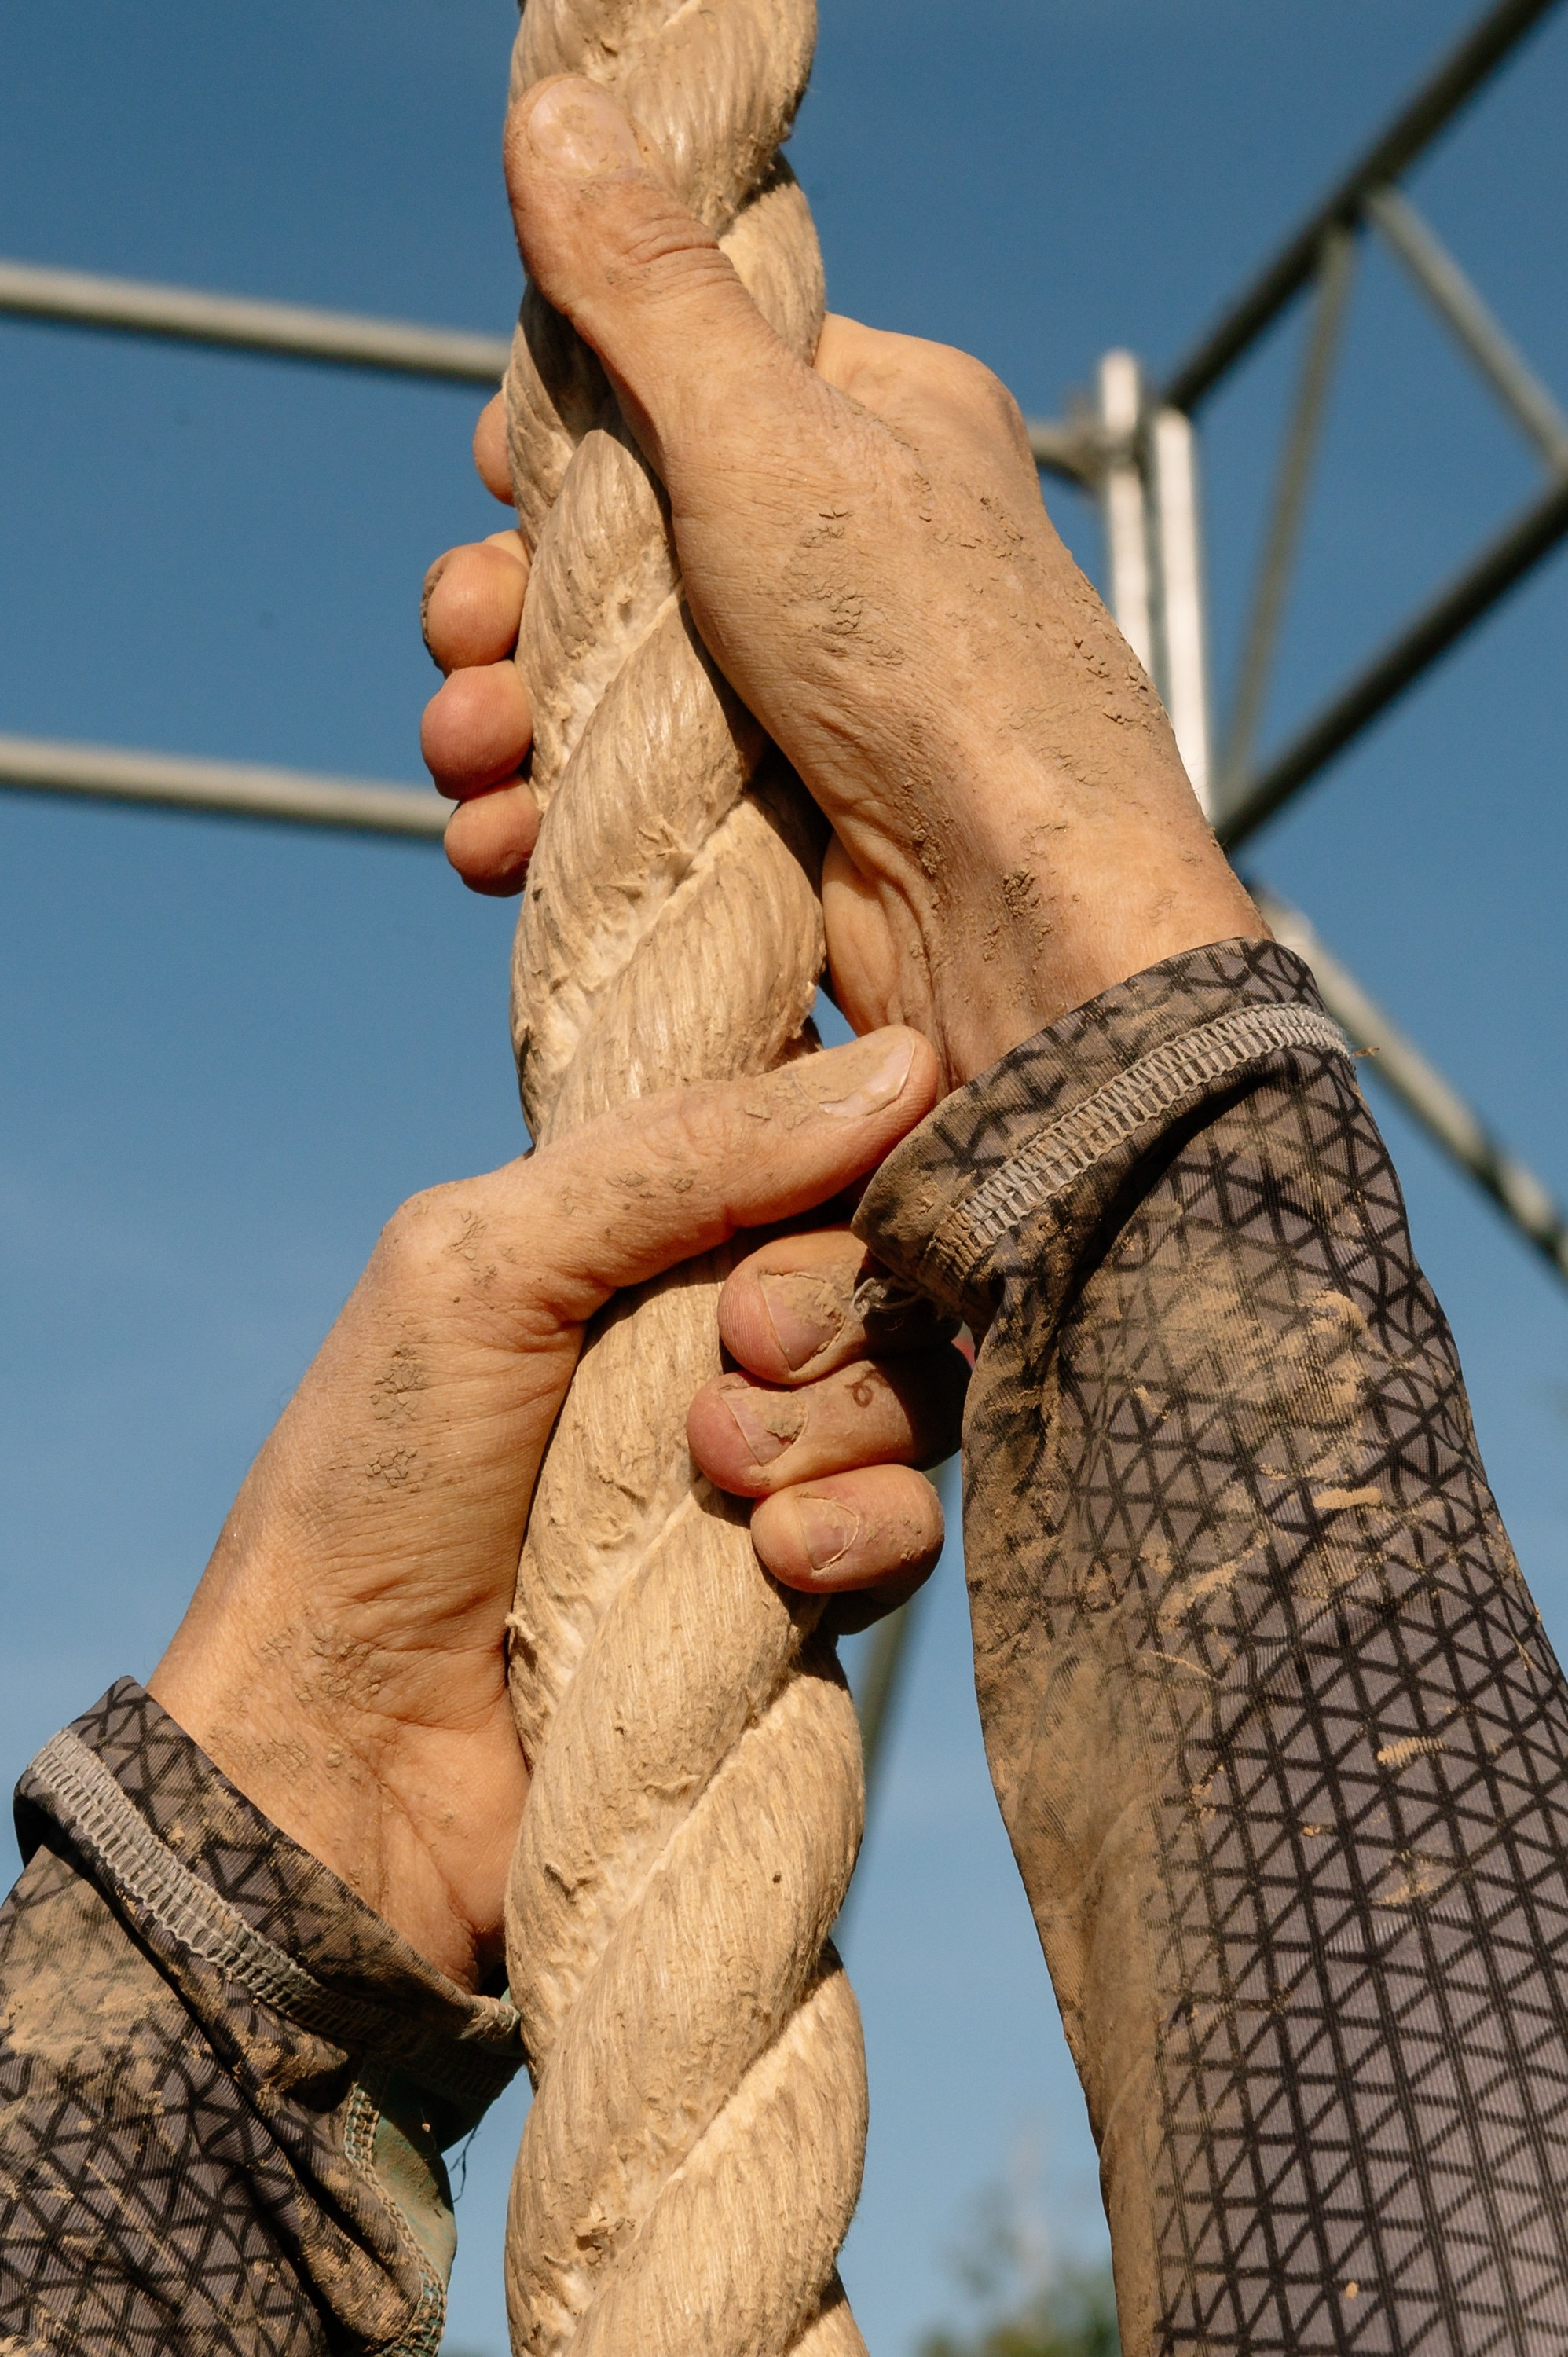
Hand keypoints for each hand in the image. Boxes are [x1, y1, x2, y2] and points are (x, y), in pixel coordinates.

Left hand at [149, 1032, 953, 1990]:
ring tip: (712, 1475)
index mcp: (633, 1227)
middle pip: (883, 1268)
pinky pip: (909, 1528)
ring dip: (836, 1426)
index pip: (812, 1142)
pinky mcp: (797, 1585)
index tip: (773, 1225)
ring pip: (914, 1393)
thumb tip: (908, 1064)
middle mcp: (709, 1332)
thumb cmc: (380, 1482)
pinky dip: (862, 1531)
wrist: (353, 1751)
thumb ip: (681, 1154)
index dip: (836, 1167)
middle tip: (730, 1355)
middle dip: (826, 1308)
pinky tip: (778, 1563)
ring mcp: (761, 1462)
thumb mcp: (483, 1266)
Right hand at [421, 77, 1261, 1084]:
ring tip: (470, 762)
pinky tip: (497, 846)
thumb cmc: (920, 654)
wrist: (1016, 921)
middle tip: (464, 643)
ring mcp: (812, 697)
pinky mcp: (782, 824)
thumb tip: (554, 106)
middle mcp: (845, 553)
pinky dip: (548, 821)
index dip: (570, 438)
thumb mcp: (768, 435)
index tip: (499, 481)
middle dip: (510, 607)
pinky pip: (631, 804)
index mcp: (874, 420)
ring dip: (506, 722)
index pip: (684, 379)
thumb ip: (648, 294)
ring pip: (609, 686)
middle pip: (621, 549)